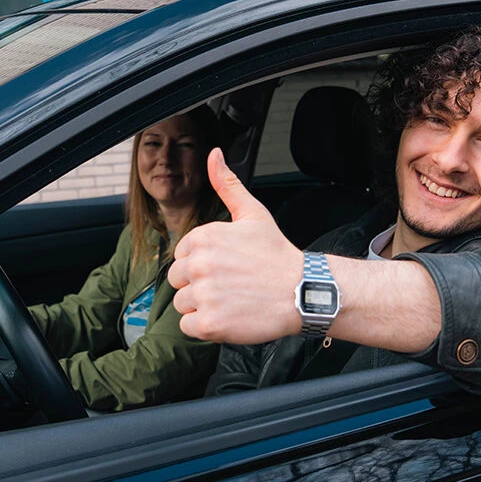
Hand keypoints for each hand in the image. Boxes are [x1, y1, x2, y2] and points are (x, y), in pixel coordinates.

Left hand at [169, 149, 303, 343]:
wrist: (302, 291)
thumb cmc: (277, 255)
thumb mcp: (253, 213)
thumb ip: (228, 184)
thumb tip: (214, 154)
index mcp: (204, 237)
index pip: (182, 256)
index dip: (202, 263)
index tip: (227, 267)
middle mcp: (199, 264)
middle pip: (178, 280)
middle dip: (199, 285)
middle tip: (231, 286)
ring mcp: (204, 295)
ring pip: (182, 304)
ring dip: (202, 307)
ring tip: (232, 301)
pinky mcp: (208, 323)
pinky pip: (188, 327)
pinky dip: (205, 327)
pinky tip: (229, 316)